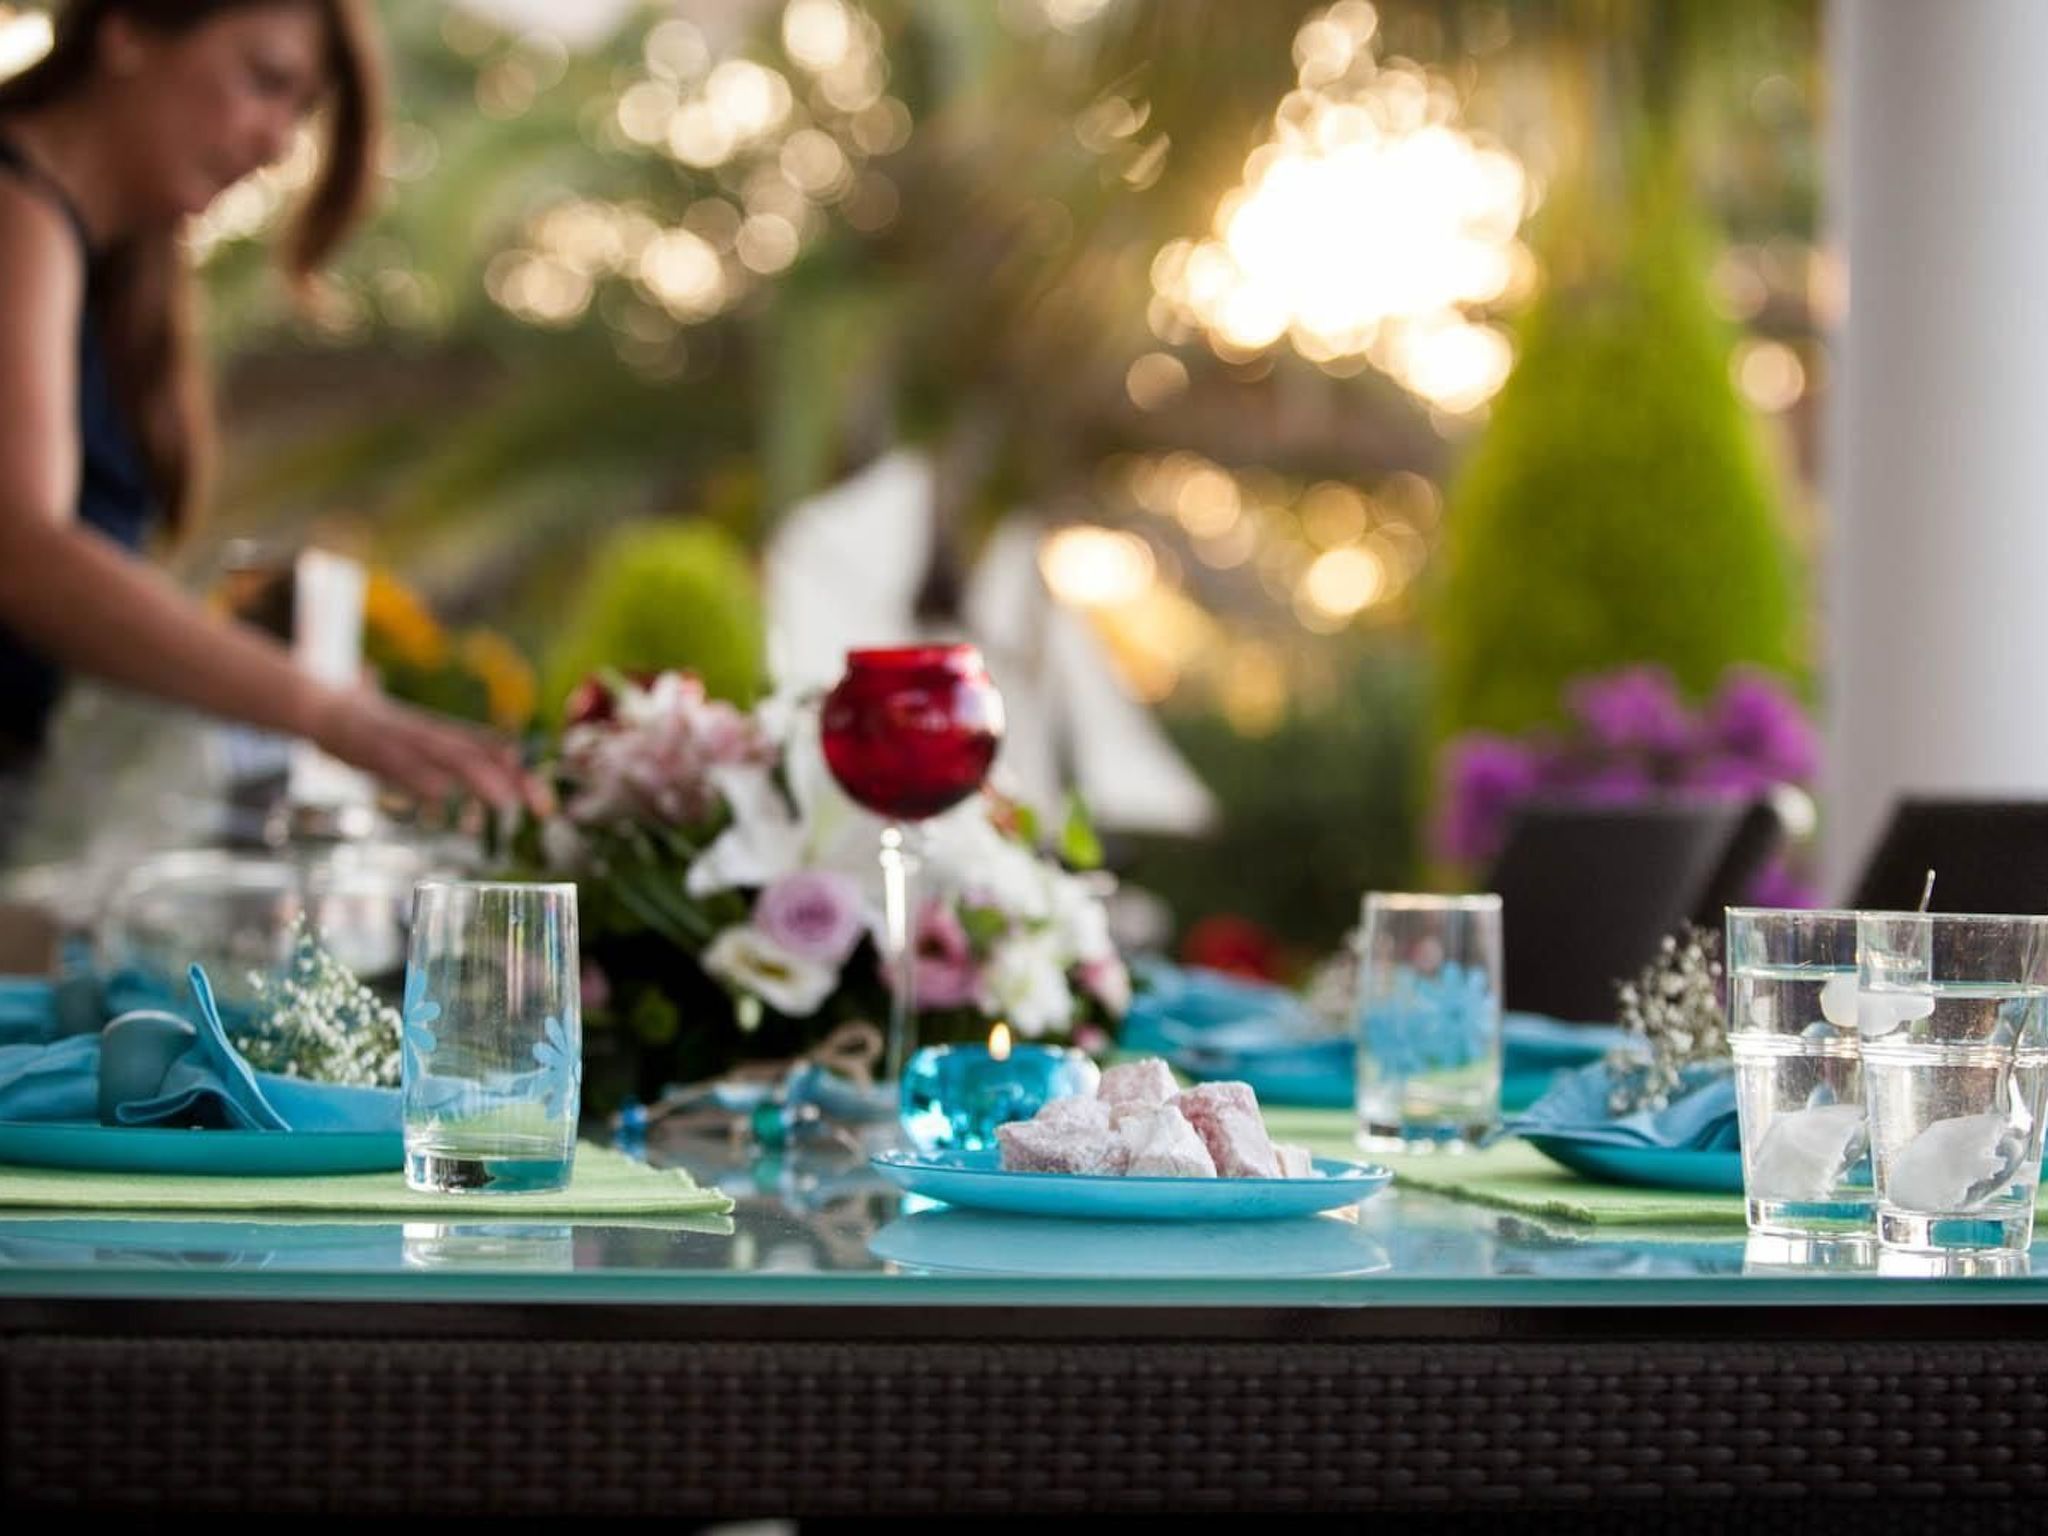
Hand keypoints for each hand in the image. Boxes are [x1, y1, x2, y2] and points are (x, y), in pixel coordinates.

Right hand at [307, 685, 534, 813]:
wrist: (321, 706)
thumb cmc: (375, 728)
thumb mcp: (415, 741)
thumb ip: (440, 759)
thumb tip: (458, 788)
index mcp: (443, 732)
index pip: (492, 748)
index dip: (521, 770)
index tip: (547, 796)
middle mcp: (431, 734)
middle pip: (480, 755)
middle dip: (512, 780)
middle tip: (539, 806)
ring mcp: (404, 741)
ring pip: (448, 758)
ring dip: (479, 780)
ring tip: (505, 803)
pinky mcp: (374, 751)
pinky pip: (401, 766)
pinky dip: (421, 780)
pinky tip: (440, 797)